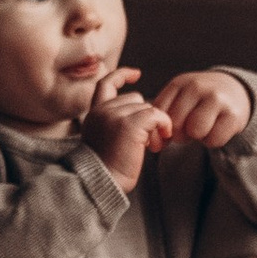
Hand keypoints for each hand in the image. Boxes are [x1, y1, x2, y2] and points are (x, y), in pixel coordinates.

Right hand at [80, 67, 165, 193]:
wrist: (100, 182)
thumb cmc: (106, 170)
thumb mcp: (103, 139)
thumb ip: (114, 122)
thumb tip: (143, 113)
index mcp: (93, 114)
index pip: (106, 84)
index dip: (121, 75)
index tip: (137, 74)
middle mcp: (102, 110)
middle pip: (135, 98)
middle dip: (144, 115)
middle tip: (145, 140)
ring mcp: (115, 115)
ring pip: (147, 107)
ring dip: (153, 124)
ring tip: (149, 144)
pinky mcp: (130, 124)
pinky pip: (156, 115)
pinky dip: (163, 125)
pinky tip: (161, 139)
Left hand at [149, 67, 251, 149]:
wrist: (234, 89)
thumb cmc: (199, 101)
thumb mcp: (179, 99)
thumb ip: (163, 117)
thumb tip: (155, 145)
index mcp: (178, 83)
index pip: (158, 113)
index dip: (161, 128)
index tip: (170, 130)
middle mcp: (197, 87)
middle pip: (175, 124)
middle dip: (180, 133)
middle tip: (189, 128)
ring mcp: (216, 98)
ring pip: (195, 131)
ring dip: (197, 137)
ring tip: (202, 127)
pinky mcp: (233, 114)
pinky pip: (214, 140)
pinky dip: (213, 140)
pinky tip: (216, 129)